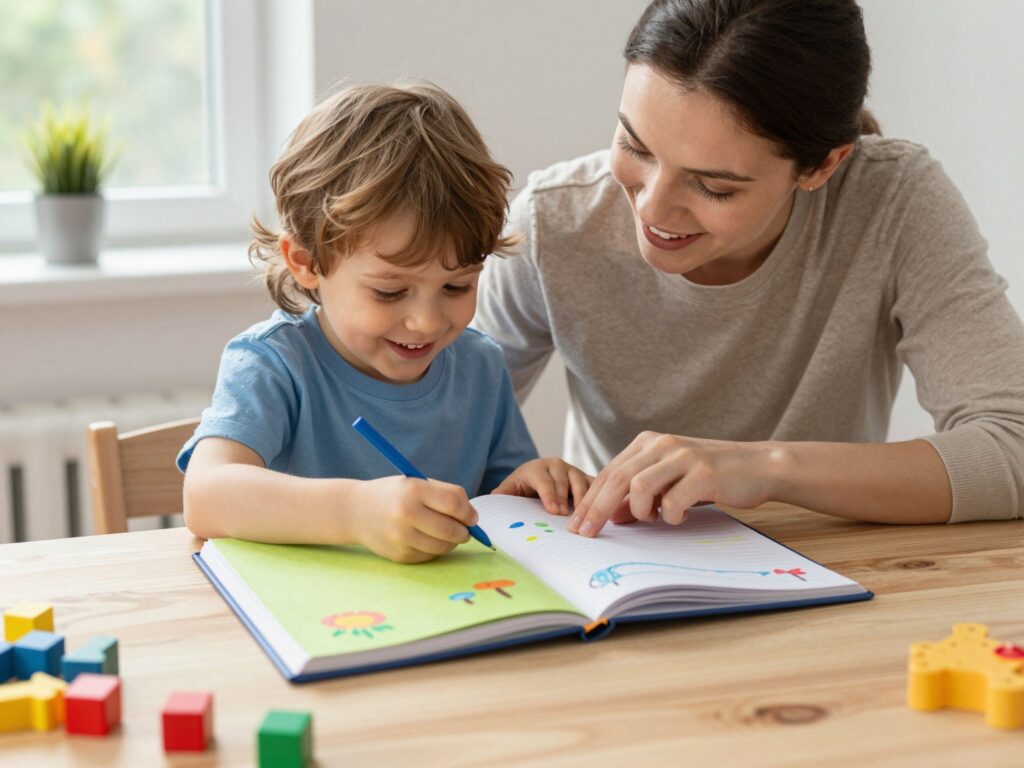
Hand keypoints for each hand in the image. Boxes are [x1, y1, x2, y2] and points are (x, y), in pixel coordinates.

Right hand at [352, 477, 476, 562]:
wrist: (356, 511)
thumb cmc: (394, 494)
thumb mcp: (416, 483)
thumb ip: (445, 495)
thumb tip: (472, 517)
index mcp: (413, 490)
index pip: (454, 503)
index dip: (468, 512)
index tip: (471, 516)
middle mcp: (405, 514)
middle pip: (451, 529)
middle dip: (464, 531)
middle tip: (465, 529)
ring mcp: (401, 537)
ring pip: (443, 546)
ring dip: (452, 542)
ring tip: (447, 533)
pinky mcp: (400, 555)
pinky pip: (430, 556)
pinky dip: (435, 549)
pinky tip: (428, 539)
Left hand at [490, 458, 592, 515]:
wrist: (538, 480)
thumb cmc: (523, 489)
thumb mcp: (510, 490)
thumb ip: (501, 496)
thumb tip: (489, 504)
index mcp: (536, 467)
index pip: (544, 480)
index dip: (549, 495)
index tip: (554, 511)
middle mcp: (556, 465)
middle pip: (564, 480)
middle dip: (565, 499)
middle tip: (566, 518)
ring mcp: (573, 470)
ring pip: (581, 481)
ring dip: (583, 499)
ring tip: (582, 516)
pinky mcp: (586, 477)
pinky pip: (594, 485)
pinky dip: (597, 496)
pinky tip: (598, 510)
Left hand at [568, 432, 775, 536]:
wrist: (759, 466)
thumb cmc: (712, 476)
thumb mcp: (671, 482)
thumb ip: (642, 496)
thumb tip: (614, 516)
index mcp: (649, 443)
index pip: (609, 472)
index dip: (590, 499)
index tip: (576, 524)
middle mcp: (662, 444)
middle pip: (616, 478)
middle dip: (596, 509)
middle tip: (585, 534)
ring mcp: (683, 456)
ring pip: (639, 486)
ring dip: (640, 511)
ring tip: (653, 519)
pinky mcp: (703, 473)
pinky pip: (673, 500)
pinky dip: (671, 515)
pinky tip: (681, 516)